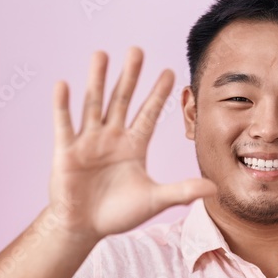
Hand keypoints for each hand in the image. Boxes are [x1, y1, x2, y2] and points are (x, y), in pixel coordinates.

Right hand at [49, 47, 216, 238]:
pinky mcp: (66, 151)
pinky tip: (64, 85)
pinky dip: (63, 106)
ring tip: (101, 54)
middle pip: (122, 101)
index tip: (171, 72)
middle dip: (130, 76)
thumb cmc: (118, 213)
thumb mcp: (154, 200)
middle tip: (137, 50)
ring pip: (94, 105)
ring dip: (97, 80)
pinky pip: (65, 125)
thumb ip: (182, 191)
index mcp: (134, 146)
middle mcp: (112, 138)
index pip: (149, 114)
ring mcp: (88, 142)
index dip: (158, 94)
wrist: (83, 227)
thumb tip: (214, 188)